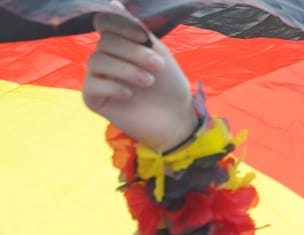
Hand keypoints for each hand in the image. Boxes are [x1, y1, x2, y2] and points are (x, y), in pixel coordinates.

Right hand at [82, 13, 197, 150]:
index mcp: (119, 43)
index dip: (121, 26)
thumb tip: (115, 1)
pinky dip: (113, 87)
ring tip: (149, 82)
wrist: (176, 118)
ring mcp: (96, 77)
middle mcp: (104, 57)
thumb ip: (138, 30)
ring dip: (127, 70)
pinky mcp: (92, 98)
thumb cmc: (169, 86)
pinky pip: (92, 85)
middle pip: (105, 42)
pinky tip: (130, 95)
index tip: (144, 38)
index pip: (105, 22)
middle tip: (157, 67)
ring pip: (97, 61)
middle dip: (134, 53)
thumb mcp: (158, 53)